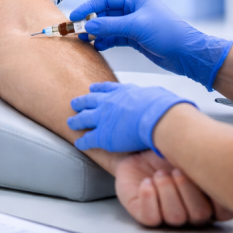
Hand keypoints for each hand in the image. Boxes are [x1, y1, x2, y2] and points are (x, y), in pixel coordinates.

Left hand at [69, 82, 191, 152]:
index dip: (98, 89)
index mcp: (122, 92)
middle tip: (74, 103)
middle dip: (81, 102)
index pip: (106, 88)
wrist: (157, 118)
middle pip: (89, 100)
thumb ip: (151, 97)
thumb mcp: (155, 94)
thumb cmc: (162, 107)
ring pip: (83, 118)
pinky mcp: (102, 135)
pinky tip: (78, 144)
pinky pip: (87, 139)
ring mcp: (102, 118)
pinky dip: (82, 142)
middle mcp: (109, 102)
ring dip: (76, 120)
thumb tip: (159, 99)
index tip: (92, 88)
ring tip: (70, 122)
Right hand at [72, 0, 232, 89]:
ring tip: (85, 41)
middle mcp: (134, 9)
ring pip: (108, 26)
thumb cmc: (168, 34)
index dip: (89, 7)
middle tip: (77, 31)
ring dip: (97, 33)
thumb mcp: (137, 27)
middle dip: (91, 22)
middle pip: (105, 13)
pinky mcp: (135, 38)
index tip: (75, 17)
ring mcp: (134, 24)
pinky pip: (114, 38)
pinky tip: (97, 46)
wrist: (187, 54)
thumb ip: (111, 26)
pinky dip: (105, 42)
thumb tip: (88, 26)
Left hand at [115, 151, 232, 226]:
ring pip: (176, 217)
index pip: (225, 212)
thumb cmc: (171, 147)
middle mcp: (192, 211)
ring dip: (166, 189)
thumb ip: (213, 157)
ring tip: (159, 173)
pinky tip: (147, 182)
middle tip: (176, 168)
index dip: (216, 195)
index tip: (203, 171)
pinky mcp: (146, 214)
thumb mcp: (194, 148)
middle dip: (186, 188)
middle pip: (200, 214)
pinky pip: (151, 217)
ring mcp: (169, 215)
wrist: (139, 144)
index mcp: (210, 198)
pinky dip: (149, 197)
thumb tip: (225, 153)